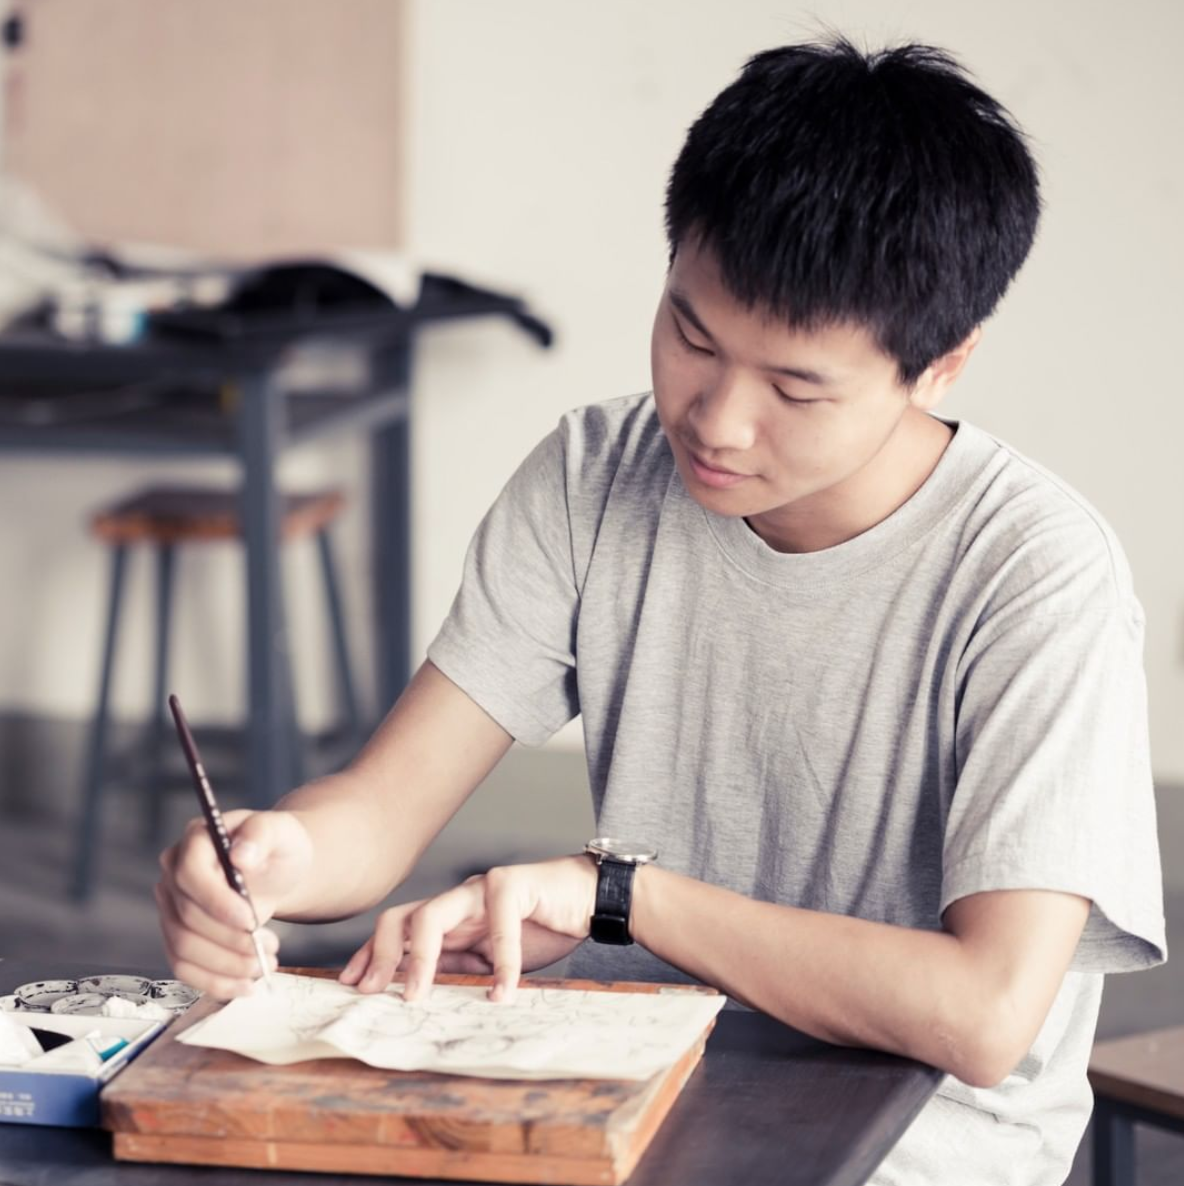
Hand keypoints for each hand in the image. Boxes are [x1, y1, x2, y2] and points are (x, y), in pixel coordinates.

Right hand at [156, 809, 313, 998]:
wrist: (275, 869)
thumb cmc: (276, 846)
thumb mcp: (280, 831)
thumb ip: (262, 834)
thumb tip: (241, 855)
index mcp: (196, 840)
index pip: (190, 873)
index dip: (217, 902)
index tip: (251, 921)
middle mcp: (174, 873)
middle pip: (187, 917)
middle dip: (231, 940)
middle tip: (271, 948)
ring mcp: (171, 906)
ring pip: (183, 947)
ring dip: (226, 965)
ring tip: (264, 965)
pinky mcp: (178, 935)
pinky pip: (184, 967)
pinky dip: (213, 982)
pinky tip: (244, 986)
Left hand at [339, 854, 597, 1001]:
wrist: (587, 899)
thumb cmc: (542, 927)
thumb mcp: (491, 958)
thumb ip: (460, 966)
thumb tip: (421, 993)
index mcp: (452, 916)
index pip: (399, 927)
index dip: (372, 953)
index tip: (352, 984)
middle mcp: (459, 898)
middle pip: (403, 916)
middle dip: (382, 955)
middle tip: (371, 992)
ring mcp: (482, 888)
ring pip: (433, 914)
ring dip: (421, 959)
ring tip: (417, 997)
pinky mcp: (513, 884)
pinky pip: (498, 924)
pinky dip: (501, 963)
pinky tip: (503, 993)